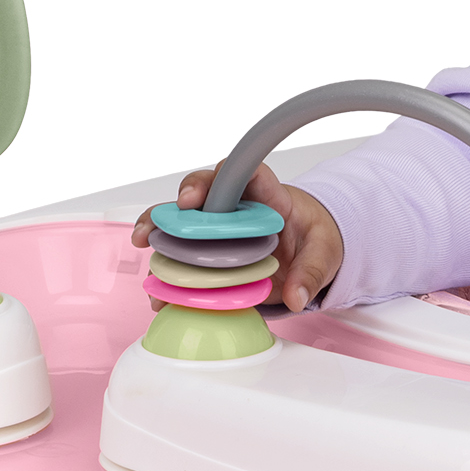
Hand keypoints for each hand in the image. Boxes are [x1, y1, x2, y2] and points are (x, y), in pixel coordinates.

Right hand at [134, 160, 344, 311]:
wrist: (309, 251)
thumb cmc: (314, 237)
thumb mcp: (326, 252)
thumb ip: (313, 272)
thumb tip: (297, 296)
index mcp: (268, 196)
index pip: (246, 174)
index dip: (221, 177)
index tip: (198, 196)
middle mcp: (236, 208)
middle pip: (201, 195)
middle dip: (174, 206)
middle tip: (155, 223)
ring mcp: (220, 230)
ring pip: (184, 225)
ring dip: (160, 235)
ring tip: (143, 249)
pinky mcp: (212, 256)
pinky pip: (186, 260)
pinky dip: (170, 276)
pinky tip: (158, 292)